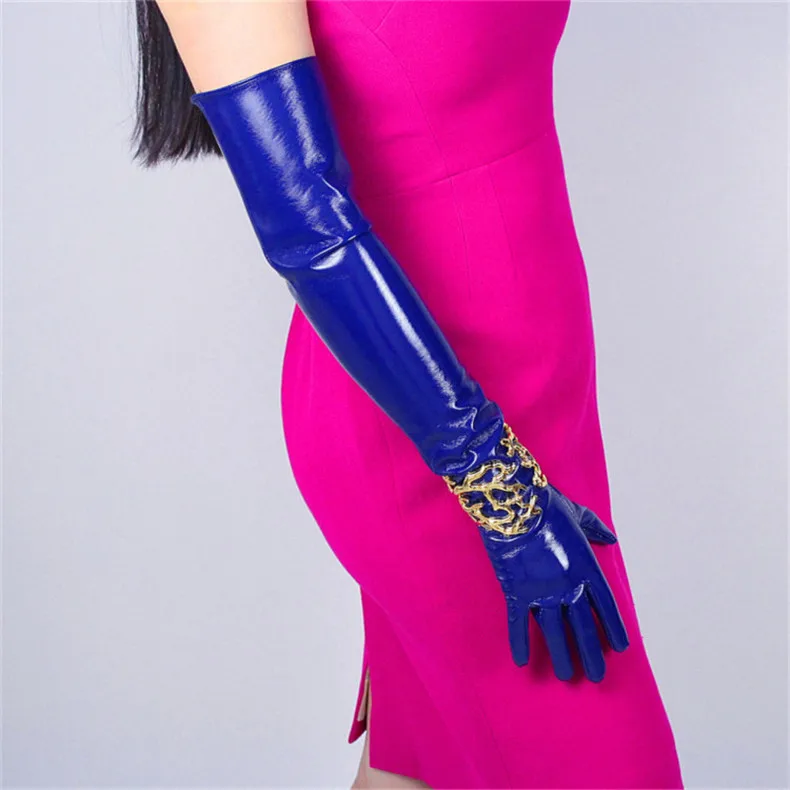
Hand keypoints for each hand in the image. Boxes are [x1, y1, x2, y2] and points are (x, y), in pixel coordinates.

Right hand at [481, 476, 628, 682]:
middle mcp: (569, 585)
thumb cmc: (547, 505)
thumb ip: (595, 528)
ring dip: (562, 655)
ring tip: (566, 675)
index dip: (613, 628)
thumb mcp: (578, 513)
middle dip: (591, 653)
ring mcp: (543, 591)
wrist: (514, 504)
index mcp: (587, 567)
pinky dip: (519, 642)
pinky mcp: (517, 591)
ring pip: (555, 632)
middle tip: (596, 676)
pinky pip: (519, 622)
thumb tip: (610, 537)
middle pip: (584, 627)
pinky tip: (522, 662)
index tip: (620, 648)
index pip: (606, 606)